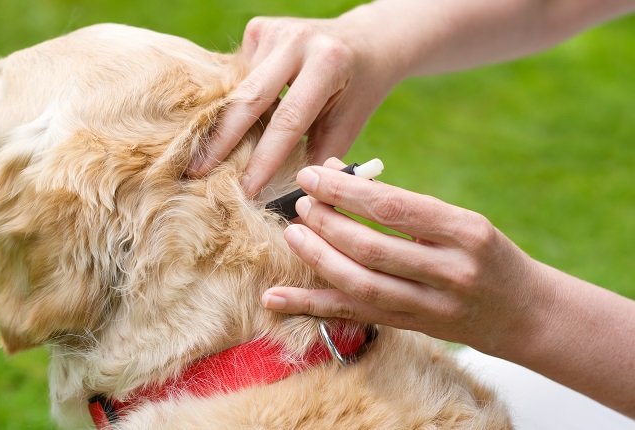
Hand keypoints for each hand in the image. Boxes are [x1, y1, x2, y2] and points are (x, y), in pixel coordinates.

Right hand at [188, 13, 402, 195]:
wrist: (365, 41)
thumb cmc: (357, 91)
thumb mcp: (348, 125)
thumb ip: (318, 158)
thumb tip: (288, 202)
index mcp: (327, 63)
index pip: (288, 120)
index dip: (264, 159)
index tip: (245, 190)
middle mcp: (297, 40)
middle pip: (249, 98)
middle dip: (222, 140)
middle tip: (196, 173)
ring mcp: (275, 30)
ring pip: (239, 87)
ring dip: (226, 123)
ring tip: (204, 157)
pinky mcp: (259, 28)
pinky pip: (239, 75)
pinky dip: (236, 101)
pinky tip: (235, 118)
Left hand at [262, 158, 555, 356]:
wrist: (523, 312)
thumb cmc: (484, 253)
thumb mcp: (459, 221)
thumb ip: (404, 205)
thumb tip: (339, 176)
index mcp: (465, 232)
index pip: (395, 208)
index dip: (346, 191)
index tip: (312, 175)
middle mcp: (451, 271)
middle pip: (373, 248)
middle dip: (328, 224)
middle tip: (301, 204)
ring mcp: (432, 306)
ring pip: (362, 284)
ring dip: (318, 259)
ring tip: (293, 235)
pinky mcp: (413, 328)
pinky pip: (355, 315)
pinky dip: (311, 306)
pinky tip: (275, 298)